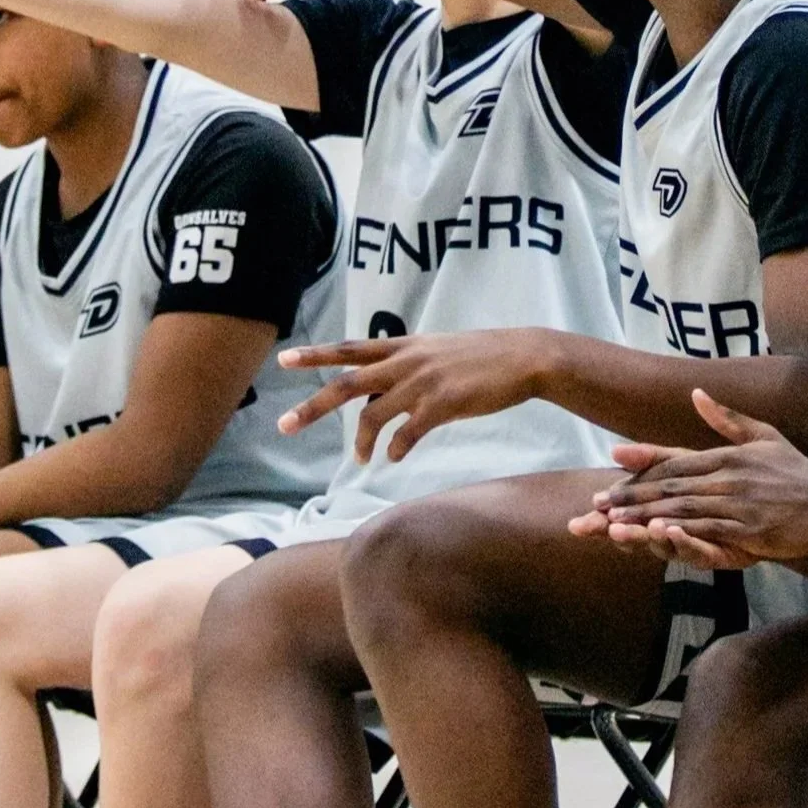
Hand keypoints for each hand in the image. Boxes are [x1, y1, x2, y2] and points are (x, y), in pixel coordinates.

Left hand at [276, 329, 553, 463]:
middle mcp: (406, 362)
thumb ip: (404, 367)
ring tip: (362, 459)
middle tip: (284, 426)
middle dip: (312, 406)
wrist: (524, 356)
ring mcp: (423, 382)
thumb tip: (379, 391)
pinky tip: (394, 457)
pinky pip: (407, 432)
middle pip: (346, 384)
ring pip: (373, 413)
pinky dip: (396, 447)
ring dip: (361, 441)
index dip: (315, 355)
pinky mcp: (443, 403)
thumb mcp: (435, 352)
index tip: (282, 360)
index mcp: (403, 347)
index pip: (349, 349)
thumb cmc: (480, 357)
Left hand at [573, 390, 807, 567]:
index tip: (610, 479)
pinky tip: (658, 535)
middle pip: (671, 487)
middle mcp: (730, 477)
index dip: (639, 474)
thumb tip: (697, 393)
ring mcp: (740, 504)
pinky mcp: (751, 530)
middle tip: (598, 505)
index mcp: (728, 456)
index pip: (674, 464)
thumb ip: (727, 419)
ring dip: (646, 517)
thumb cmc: (797, 470)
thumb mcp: (763, 436)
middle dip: (632, 498)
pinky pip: (709, 530)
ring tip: (615, 523)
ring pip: (684, 509)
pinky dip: (681, 532)